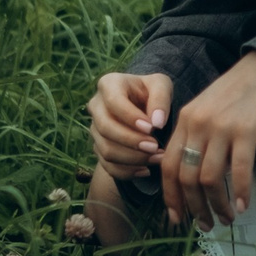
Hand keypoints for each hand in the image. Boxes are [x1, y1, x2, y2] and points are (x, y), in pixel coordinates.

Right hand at [87, 69, 171, 183]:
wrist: (143, 105)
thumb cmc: (151, 92)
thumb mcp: (161, 85)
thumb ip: (161, 99)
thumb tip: (156, 122)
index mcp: (109, 84)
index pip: (113, 101)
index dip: (130, 117)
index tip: (152, 128)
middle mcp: (96, 106)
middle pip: (105, 128)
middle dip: (131, 141)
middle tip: (155, 147)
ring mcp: (94, 128)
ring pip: (106, 150)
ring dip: (133, 159)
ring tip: (157, 158)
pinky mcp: (98, 147)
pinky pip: (107, 166)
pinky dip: (127, 171)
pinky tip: (146, 169)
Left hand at [160, 53, 255, 229]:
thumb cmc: (236, 94)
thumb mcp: (206, 111)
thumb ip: (195, 139)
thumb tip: (192, 179)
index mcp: (184, 122)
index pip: (168, 166)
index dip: (171, 197)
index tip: (178, 218)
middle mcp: (198, 125)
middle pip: (187, 177)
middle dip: (195, 207)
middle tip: (206, 224)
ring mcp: (221, 128)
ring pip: (210, 179)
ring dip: (217, 204)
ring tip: (227, 218)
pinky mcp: (246, 131)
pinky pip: (239, 170)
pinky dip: (240, 192)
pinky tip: (243, 205)